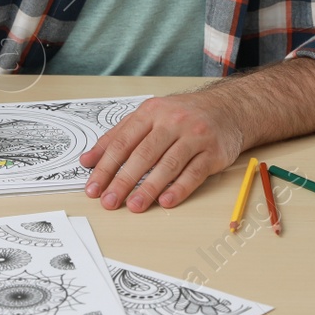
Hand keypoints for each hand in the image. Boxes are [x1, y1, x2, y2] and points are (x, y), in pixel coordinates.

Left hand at [79, 91, 245, 212]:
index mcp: (151, 112)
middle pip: (144, 154)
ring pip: (168, 165)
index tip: (93, 187)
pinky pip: (194, 173)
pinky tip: (166, 201)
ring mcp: (195, 136)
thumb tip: (87, 160)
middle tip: (109, 201)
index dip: (106, 166)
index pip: (123, 141)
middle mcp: (173, 122)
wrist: (227, 108)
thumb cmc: (182, 115)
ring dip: (149, 188)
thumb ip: (117, 136)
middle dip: (123, 180)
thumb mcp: (148, 116)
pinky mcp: (213, 152)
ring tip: (134, 206)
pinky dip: (179, 188)